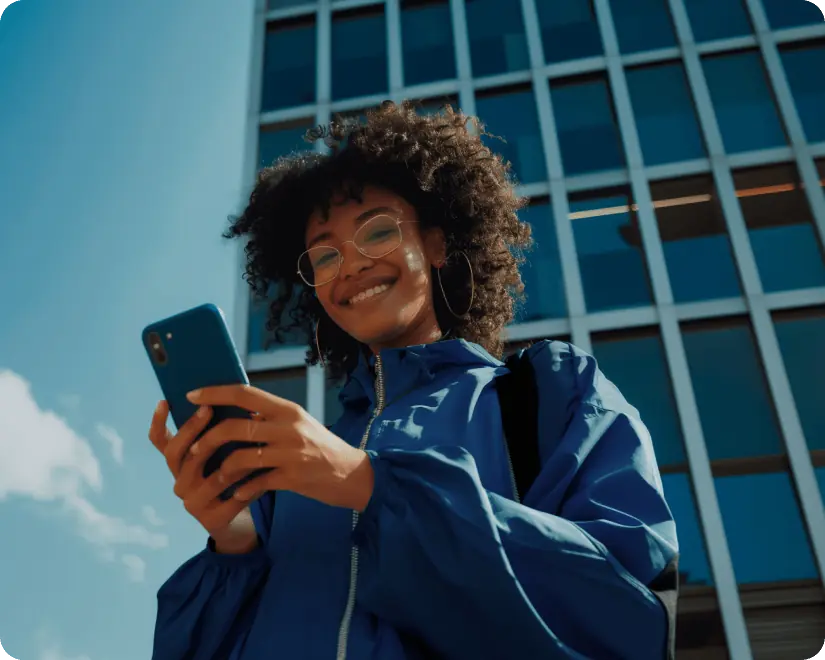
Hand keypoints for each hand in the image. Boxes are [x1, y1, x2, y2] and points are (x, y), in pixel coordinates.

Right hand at [148, 401, 258, 552]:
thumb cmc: (230, 478)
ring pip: (209, 477)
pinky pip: (232, 500)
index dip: (158, 423)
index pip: (160, 443)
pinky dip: (250, 486)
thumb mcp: (221, 454)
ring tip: (250, 442)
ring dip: (231, 459)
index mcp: (180, 465)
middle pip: (177, 455)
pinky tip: (265, 476)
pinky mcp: (212, 521)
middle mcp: (180, 483)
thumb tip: (229, 398)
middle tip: (208, 409)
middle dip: (191, 430)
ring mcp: (193, 504)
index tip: (164, 401)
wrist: (237, 520)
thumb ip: (219, 433)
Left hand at [185, 385, 374, 511]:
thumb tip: (235, 413)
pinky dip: (243, 490)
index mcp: (288, 410)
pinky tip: (238, 494)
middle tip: (195, 449)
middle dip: (207, 439)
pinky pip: (256, 483)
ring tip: (215, 477)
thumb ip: (271, 419)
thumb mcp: (300, 424)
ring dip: (221, 470)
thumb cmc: (322, 447)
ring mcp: (291, 454)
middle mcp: (289, 428)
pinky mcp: (293, 478)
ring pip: (240, 458)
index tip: (192, 395)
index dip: (214, 393)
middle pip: (235, 427)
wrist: (353, 474)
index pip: (244, 394)